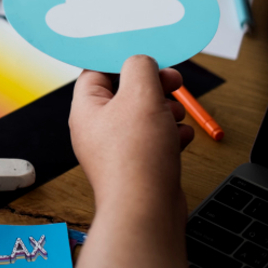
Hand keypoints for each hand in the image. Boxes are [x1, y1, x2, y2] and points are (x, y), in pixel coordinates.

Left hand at [69, 55, 192, 209]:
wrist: (146, 210)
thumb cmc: (136, 157)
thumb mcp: (140, 95)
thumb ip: (140, 68)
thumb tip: (140, 61)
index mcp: (85, 108)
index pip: (97, 71)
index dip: (123, 60)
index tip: (147, 56)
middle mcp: (96, 129)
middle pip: (124, 93)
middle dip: (152, 85)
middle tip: (174, 81)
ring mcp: (115, 149)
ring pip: (142, 117)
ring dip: (164, 110)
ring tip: (176, 114)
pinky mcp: (136, 166)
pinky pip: (153, 141)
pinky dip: (169, 135)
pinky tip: (182, 137)